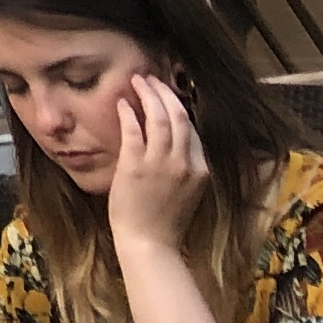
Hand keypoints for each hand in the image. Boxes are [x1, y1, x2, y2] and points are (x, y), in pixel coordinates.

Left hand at [107, 71, 212, 253]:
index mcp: (200, 169)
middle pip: (178, 116)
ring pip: (158, 118)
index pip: (192, 129)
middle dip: (164, 92)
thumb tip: (176, 138)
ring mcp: (160, 164)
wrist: (150, 244)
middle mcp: (184, 163)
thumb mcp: (188, 190)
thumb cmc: (165, 219)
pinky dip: (128, 112)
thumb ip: (185, 164)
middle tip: (150, 78)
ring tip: (137, 81)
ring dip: (147, 95)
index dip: (178, 106)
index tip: (166, 94)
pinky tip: (122, 103)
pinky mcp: (135, 166)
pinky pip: (133, 130)